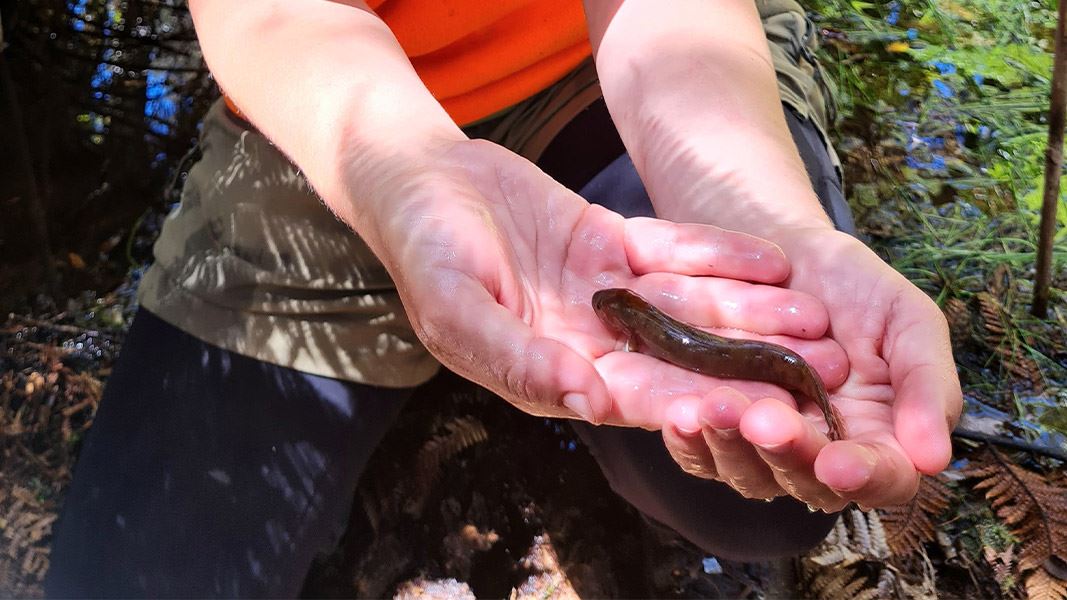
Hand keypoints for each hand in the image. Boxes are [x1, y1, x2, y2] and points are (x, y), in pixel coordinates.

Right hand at [365, 139, 847, 429]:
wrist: (420, 176)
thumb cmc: (423, 249)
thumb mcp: (456, 308)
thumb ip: (516, 357)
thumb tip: (586, 403)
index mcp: (549, 372)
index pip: (632, 396)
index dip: (693, 404)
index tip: (755, 413)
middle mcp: (585, 341)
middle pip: (677, 358)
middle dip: (745, 367)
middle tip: (815, 376)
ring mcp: (603, 293)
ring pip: (686, 305)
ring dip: (749, 312)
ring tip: (815, 316)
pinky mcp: (611, 245)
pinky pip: (672, 250)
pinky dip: (719, 253)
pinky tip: (773, 260)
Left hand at [658, 227, 960, 510]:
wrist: (785, 257)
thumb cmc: (856, 290)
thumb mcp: (907, 321)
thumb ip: (927, 383)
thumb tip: (933, 458)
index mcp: (880, 438)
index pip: (882, 479)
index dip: (863, 477)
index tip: (839, 462)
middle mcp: (821, 455)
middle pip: (807, 483)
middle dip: (786, 454)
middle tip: (766, 418)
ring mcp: (763, 449)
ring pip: (748, 475)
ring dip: (732, 447)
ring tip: (717, 406)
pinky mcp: (715, 432)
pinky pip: (700, 454)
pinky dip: (690, 442)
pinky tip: (681, 415)